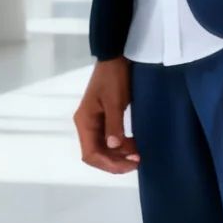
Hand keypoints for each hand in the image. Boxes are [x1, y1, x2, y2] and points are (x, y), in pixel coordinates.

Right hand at [73, 58, 138, 174]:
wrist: (115, 58)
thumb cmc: (114, 78)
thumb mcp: (116, 101)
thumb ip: (114, 124)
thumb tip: (113, 146)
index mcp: (85, 122)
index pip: (91, 154)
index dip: (109, 164)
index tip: (130, 164)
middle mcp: (86, 125)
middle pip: (96, 153)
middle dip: (115, 161)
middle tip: (137, 161)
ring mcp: (94, 122)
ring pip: (103, 148)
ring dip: (119, 154)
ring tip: (138, 154)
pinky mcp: (104, 117)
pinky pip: (109, 138)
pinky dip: (120, 144)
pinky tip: (133, 145)